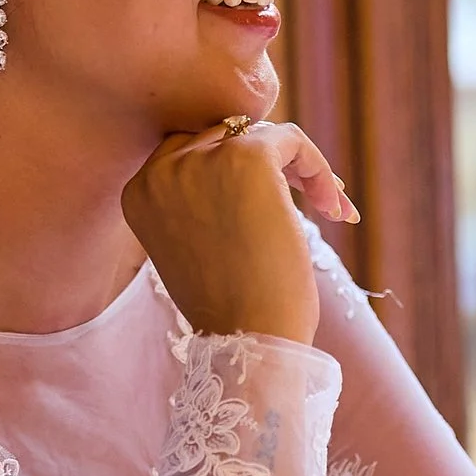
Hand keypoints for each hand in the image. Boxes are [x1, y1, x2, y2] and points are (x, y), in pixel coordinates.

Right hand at [122, 120, 354, 344]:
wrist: (247, 340)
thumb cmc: (230, 310)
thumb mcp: (195, 247)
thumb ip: (201, 201)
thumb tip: (248, 166)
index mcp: (139, 192)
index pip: (188, 151)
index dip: (233, 171)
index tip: (273, 202)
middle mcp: (162, 169)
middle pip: (224, 136)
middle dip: (271, 167)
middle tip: (312, 201)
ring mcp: (201, 160)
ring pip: (260, 135)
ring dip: (299, 168)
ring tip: (331, 207)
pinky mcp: (247, 158)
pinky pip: (291, 138)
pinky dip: (318, 167)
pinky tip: (335, 209)